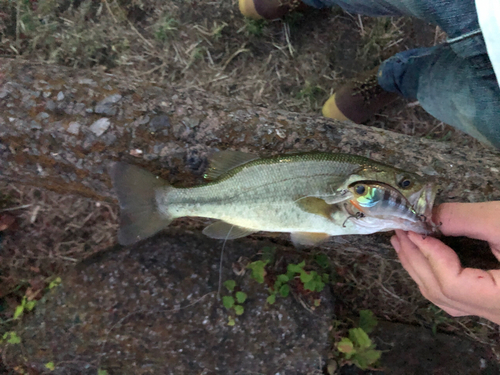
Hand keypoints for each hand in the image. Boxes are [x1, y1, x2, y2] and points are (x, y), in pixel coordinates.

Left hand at [390, 202, 499, 323]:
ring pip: (446, 297)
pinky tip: (425, 255)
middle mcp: (497, 314)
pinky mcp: (493, 301)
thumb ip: (462, 220)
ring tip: (402, 242)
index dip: (429, 256)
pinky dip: (435, 274)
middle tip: (398, 232)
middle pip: (442, 292)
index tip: (414, 230)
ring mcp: (494, 311)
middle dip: (415, 259)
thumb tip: (424, 216)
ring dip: (420, 267)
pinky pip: (455, 295)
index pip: (451, 285)